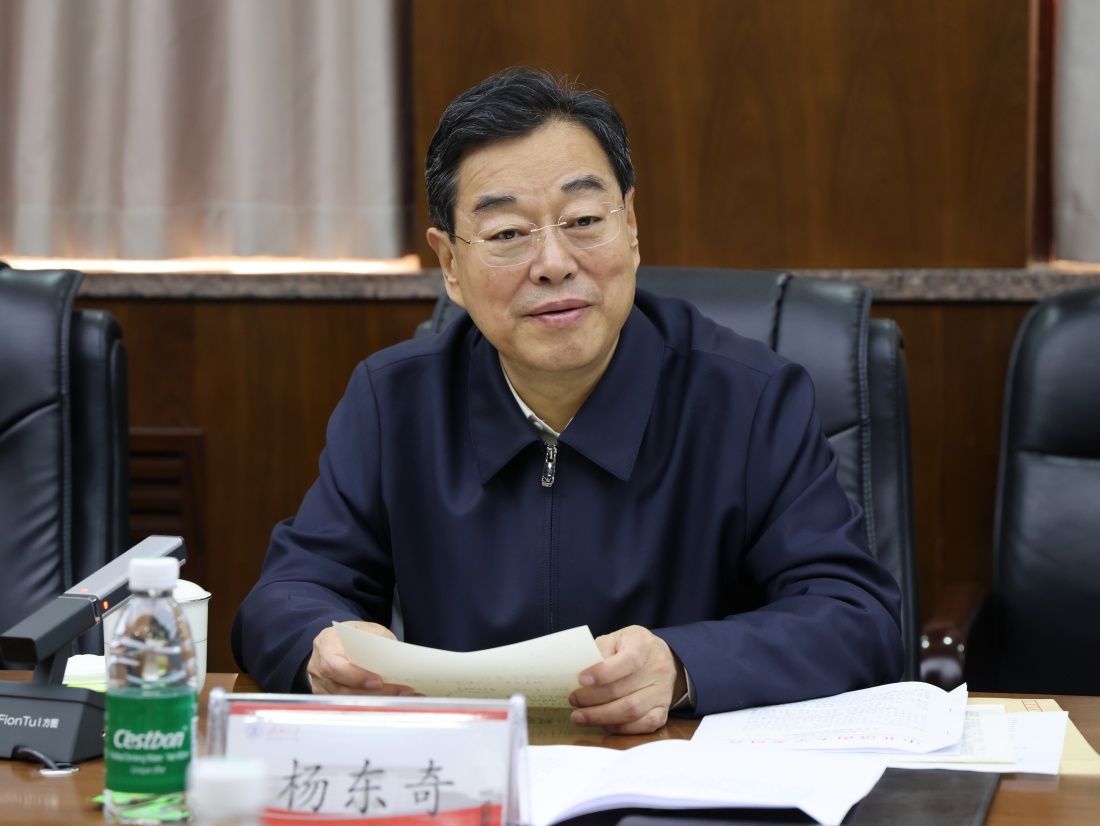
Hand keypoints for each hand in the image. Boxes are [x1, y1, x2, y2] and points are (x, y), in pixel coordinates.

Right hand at [306, 621, 417, 695]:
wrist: (336, 641)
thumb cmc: (352, 635)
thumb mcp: (367, 630)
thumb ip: (378, 643)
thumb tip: (397, 661)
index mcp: (326, 644)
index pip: (335, 665)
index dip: (356, 676)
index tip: (379, 681)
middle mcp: (318, 667)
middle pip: (343, 688)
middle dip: (374, 692)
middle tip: (400, 691)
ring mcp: (321, 685)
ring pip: (347, 700)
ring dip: (376, 701)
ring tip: (401, 696)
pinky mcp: (328, 698)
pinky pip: (349, 705)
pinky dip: (370, 704)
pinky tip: (390, 701)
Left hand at [568, 625, 685, 733]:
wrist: (657, 656)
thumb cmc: (628, 647)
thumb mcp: (613, 639)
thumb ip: (598, 652)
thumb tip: (579, 673)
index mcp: (643, 644)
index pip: (628, 660)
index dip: (603, 673)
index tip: (581, 680)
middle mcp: (658, 669)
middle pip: (624, 690)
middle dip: (593, 699)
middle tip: (574, 700)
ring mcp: (663, 692)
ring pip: (632, 711)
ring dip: (602, 717)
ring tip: (580, 717)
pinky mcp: (663, 711)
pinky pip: (643, 725)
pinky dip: (620, 728)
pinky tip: (603, 724)